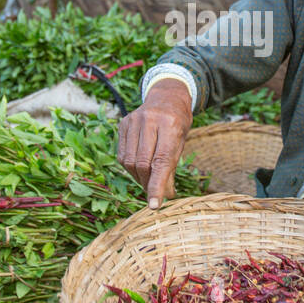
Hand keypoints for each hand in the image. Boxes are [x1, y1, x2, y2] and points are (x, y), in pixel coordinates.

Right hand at [117, 79, 192, 208]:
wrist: (167, 97)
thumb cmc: (177, 124)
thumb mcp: (181, 143)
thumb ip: (171, 168)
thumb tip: (163, 197)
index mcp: (170, 125)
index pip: (161, 162)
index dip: (157, 185)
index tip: (154, 205)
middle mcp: (150, 120)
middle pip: (143, 163)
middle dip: (148, 183)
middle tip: (154, 192)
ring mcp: (134, 120)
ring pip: (129, 161)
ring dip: (138, 177)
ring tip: (148, 179)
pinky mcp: (123, 123)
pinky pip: (122, 154)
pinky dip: (130, 166)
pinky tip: (139, 166)